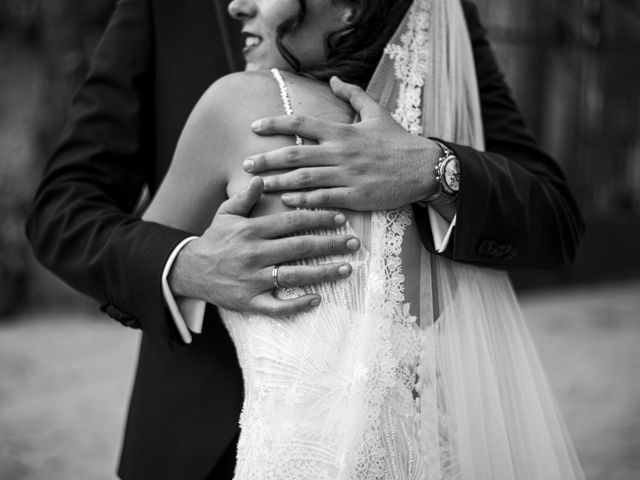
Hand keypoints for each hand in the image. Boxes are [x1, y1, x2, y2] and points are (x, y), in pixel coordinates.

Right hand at [168, 177, 360, 315]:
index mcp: (251, 231)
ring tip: (346, 269)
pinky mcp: (250, 302)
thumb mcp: (225, 213)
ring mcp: (253, 280)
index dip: (318, 219)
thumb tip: (260, 177)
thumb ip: (245, 197)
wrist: (189, 270)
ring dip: (323, 273)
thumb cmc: (214, 239)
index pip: (292, 222)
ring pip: (294, 276)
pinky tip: (316, 300)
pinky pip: (277, 307)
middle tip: (353, 242)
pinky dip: (296, 305)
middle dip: (330, 244)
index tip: (341, 218)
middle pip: (299, 248)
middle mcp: (255, 254)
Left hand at [243, 77, 441, 210]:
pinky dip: (303, 200)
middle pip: (295, 153)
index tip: (254, 127)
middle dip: (267, 159)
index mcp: (342, 131)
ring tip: (258, 185)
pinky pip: (324, 199)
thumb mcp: (377, 112)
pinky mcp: (356, 196)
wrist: (424, 167)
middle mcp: (341, 152)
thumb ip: (353, 95)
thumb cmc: (398, 141)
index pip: (301, 123)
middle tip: (245, 164)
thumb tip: (334, 80)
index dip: (274, 123)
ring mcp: (348, 175)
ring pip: (305, 178)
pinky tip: (287, 201)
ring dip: (278, 182)